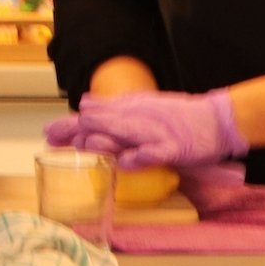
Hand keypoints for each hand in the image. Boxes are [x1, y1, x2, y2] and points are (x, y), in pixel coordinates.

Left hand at [43, 89, 246, 169]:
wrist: (217, 119)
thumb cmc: (178, 118)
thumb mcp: (143, 107)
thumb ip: (115, 108)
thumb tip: (85, 103)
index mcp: (131, 110)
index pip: (95, 117)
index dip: (71, 125)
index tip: (47, 133)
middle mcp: (139, 119)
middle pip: (105, 124)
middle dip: (77, 131)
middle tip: (53, 137)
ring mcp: (156, 134)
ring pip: (127, 135)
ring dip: (105, 140)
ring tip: (84, 144)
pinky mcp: (174, 149)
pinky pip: (155, 153)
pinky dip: (141, 157)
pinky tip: (125, 162)